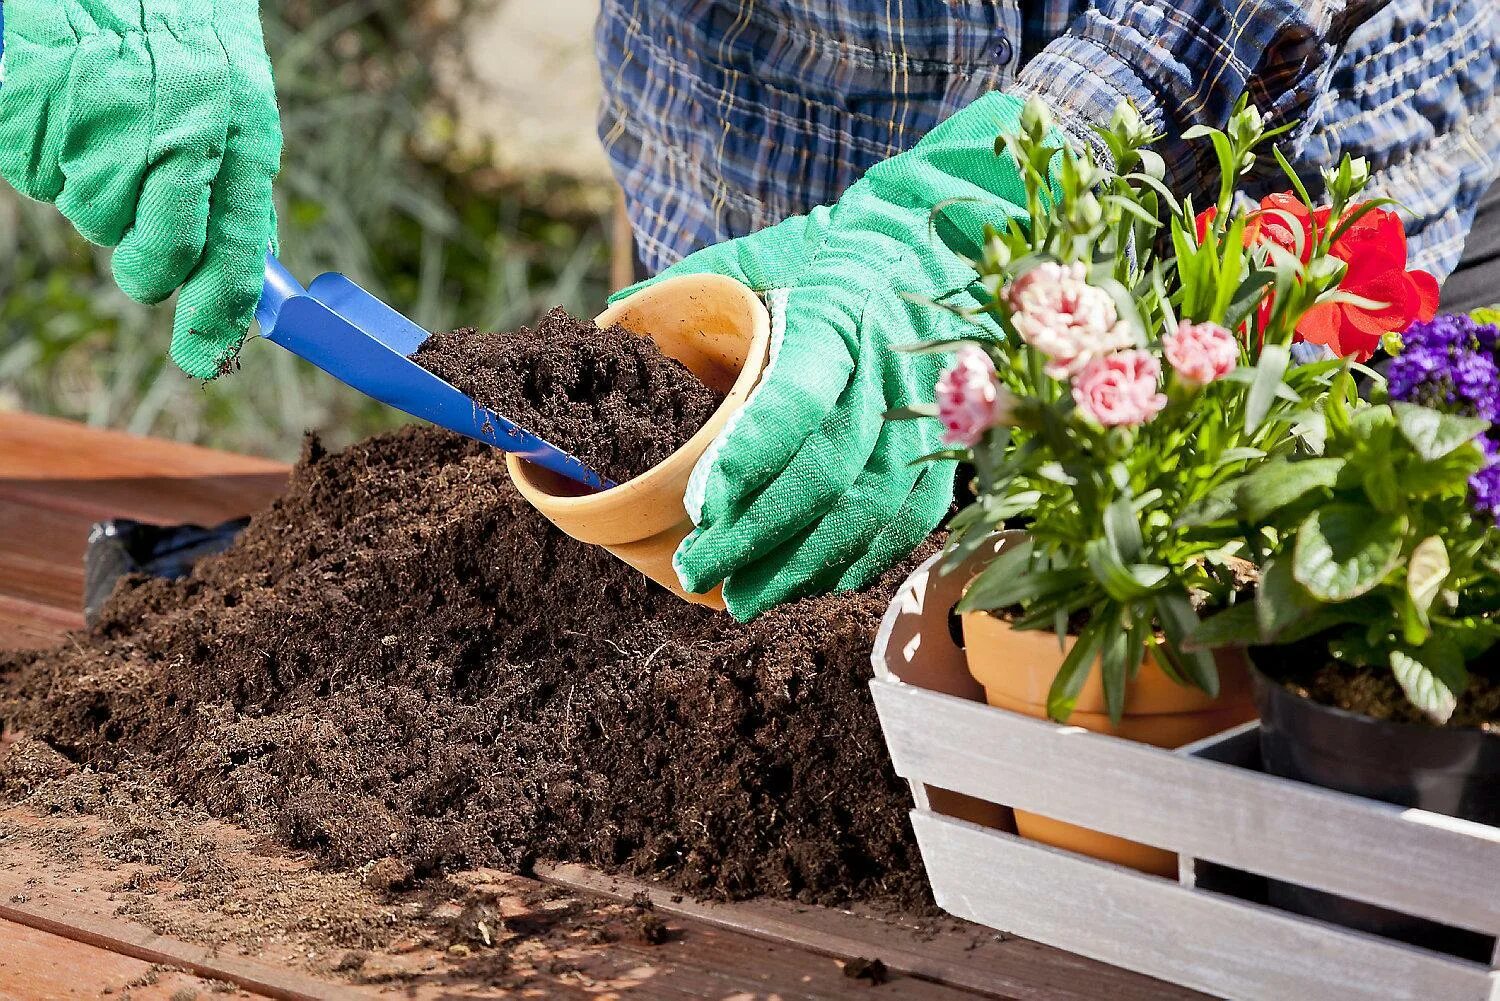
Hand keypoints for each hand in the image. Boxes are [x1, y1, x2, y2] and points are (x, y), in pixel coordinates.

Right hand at [0, 0, 281, 377]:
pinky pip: (40, 178)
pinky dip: (50, 159)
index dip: (216, 316)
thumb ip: (240, 188)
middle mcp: (173, 133)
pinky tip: (71, 117)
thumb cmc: (182, 40)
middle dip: (147, 264)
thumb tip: (250, 270)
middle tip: (143, 230)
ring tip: (107, 133)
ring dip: (98, 196)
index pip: (232, 255)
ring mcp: (99, 122)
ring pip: (93, 221)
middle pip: (153, 257)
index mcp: (237, 135)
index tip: (204, 358)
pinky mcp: (33, 109)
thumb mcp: (239, 105)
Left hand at [615, 92, 1049, 618]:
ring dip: (804, 565)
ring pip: (869, 509)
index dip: (751, 459)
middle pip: (827, 473)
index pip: (795, 397)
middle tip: (699, 571)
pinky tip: (813, 583)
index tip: (703, 506)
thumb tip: (611, 318)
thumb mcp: (764, 251)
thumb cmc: (835, 251)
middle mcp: (886, 370)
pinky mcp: (948, 445)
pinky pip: (908, 520)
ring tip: (745, 597)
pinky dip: (859, 560)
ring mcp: (926, 413)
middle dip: (758, 535)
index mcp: (834, 316)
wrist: (942, 240)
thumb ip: (693, 286)